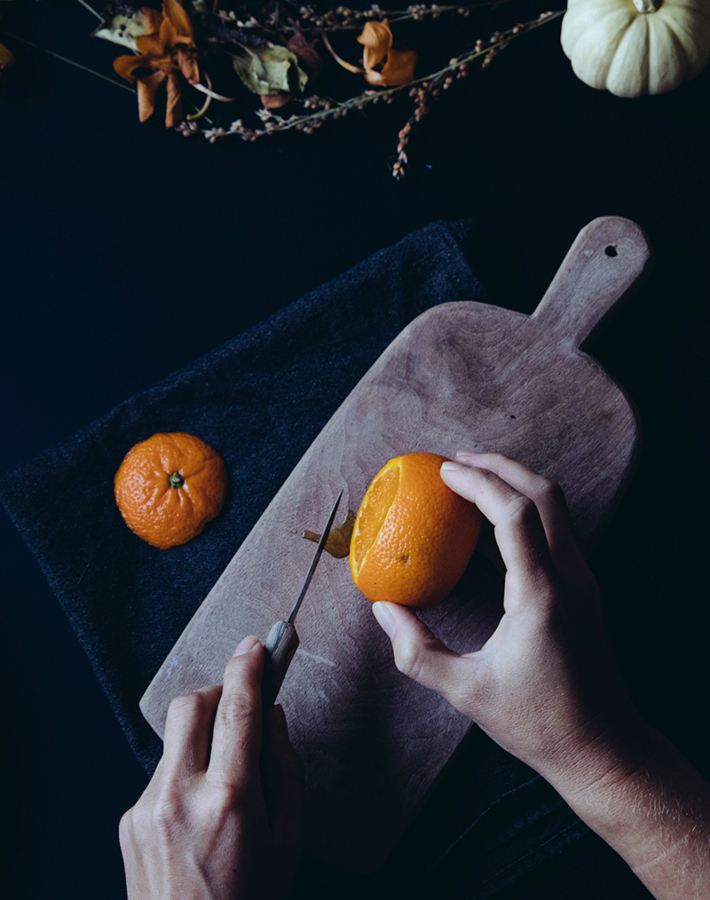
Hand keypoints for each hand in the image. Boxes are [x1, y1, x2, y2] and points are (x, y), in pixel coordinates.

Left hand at [120, 637, 303, 899]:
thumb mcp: (289, 839)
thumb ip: (287, 769)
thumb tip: (272, 717)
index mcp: (230, 800)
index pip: (238, 709)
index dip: (248, 668)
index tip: (256, 647)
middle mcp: (181, 796)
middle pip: (189, 705)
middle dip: (216, 693)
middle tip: (238, 707)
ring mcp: (148, 807)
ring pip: (173, 740)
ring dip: (200, 738)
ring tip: (221, 777)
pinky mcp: (129, 820)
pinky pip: (160, 774)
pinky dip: (183, 774)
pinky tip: (198, 810)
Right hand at [372, 453, 709, 899]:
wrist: (601, 747)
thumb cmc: (538, 722)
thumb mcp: (466, 691)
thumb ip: (416, 651)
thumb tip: (381, 609)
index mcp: (542, 595)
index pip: (515, 514)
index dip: (478, 482)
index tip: (443, 471)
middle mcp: (570, 577)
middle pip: (544, 494)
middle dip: (500, 467)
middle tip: (456, 462)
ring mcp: (582, 580)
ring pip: (555, 508)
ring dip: (514, 485)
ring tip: (468, 483)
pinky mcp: (582, 589)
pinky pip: (554, 531)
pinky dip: (522, 513)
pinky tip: (484, 529)